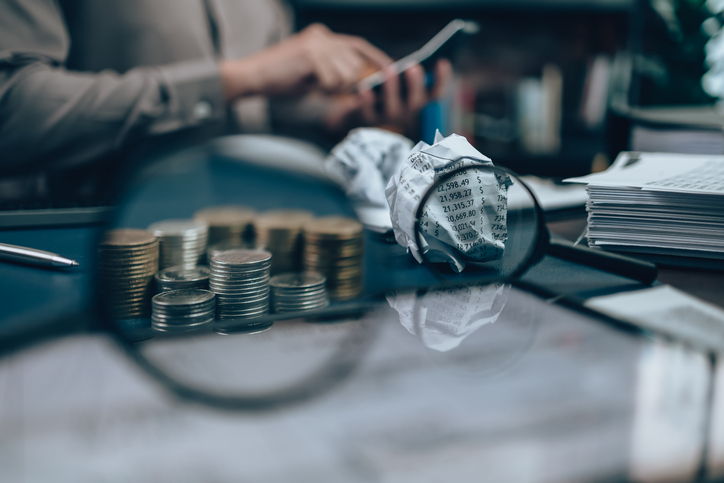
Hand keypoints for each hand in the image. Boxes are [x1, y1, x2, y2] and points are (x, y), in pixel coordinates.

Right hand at [219, 24, 391, 99]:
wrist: (252, 77)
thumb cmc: (280, 80)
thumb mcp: (313, 74)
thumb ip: (335, 74)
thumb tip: (360, 84)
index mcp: (322, 37)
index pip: (357, 45)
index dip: (375, 58)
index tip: (390, 69)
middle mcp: (321, 35)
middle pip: (354, 63)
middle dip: (346, 83)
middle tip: (324, 88)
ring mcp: (316, 43)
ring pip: (346, 73)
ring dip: (333, 87)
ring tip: (314, 86)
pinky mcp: (310, 53)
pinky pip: (332, 80)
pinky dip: (323, 89)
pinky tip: (307, 84)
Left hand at [324, 59, 453, 136]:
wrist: (358, 107)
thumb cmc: (384, 86)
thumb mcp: (398, 77)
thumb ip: (408, 69)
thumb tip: (415, 57)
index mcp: (418, 100)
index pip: (436, 93)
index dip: (441, 79)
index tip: (442, 61)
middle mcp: (408, 113)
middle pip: (416, 102)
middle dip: (415, 84)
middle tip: (413, 65)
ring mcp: (389, 118)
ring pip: (393, 108)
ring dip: (392, 89)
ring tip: (389, 69)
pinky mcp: (369, 120)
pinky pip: (369, 113)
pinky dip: (367, 101)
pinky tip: (364, 88)